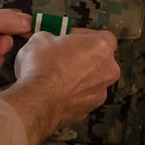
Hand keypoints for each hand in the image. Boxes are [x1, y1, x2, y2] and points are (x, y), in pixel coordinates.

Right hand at [0, 28, 119, 144]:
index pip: (103, 36)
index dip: (84, 36)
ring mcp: (101, 92)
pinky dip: (72, 93)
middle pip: (100, 59)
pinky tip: (55, 90)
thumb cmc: (42, 66)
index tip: (69, 38)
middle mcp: (107, 70)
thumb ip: (53, 38)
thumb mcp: (41, 37)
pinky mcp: (89, 109)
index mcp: (100, 47)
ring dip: (78, 76)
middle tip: (62, 55)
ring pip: (92, 80)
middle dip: (83, 57)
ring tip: (56, 76)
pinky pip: (83, 96)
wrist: (37, 99)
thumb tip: (50, 41)